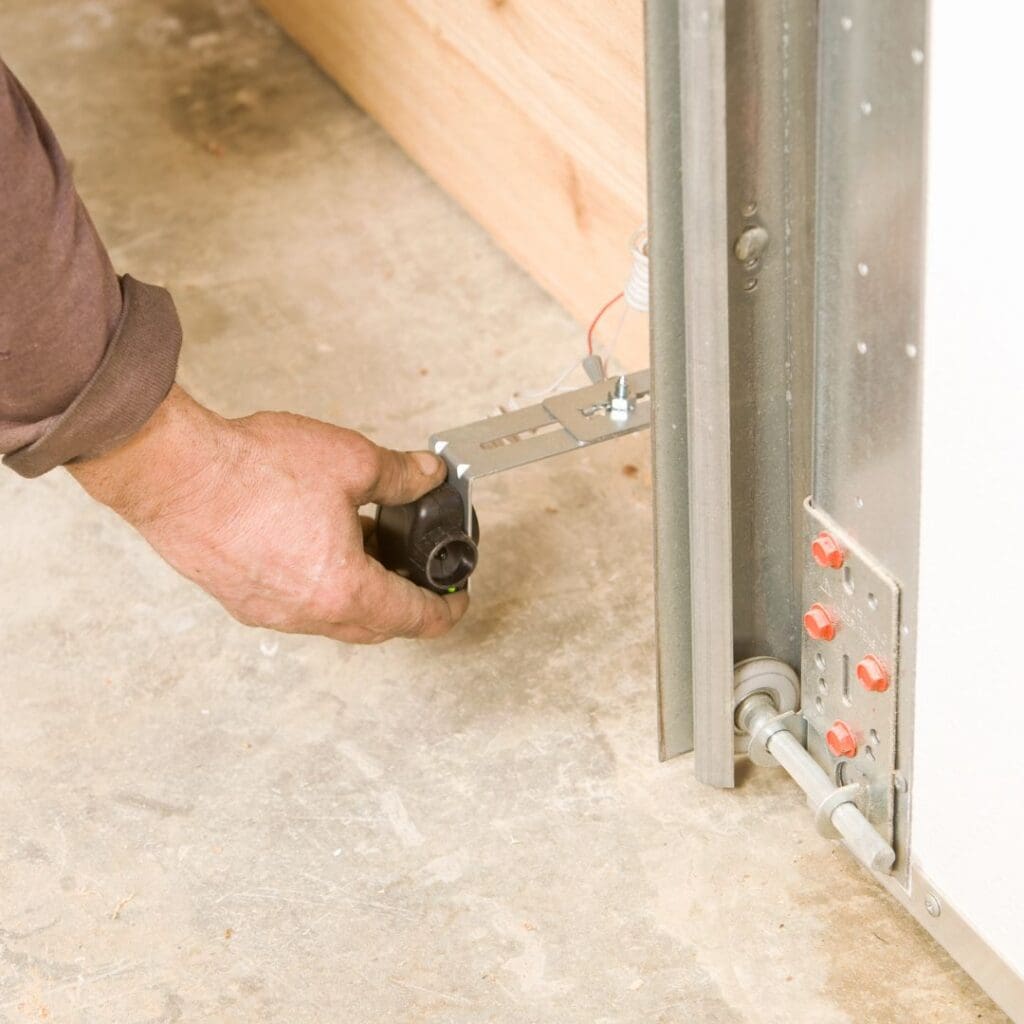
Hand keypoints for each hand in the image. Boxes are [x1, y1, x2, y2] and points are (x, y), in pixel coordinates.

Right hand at [68, 385, 468, 642]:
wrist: (173, 472)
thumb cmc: (251, 471)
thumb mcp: (350, 460)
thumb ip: (401, 475)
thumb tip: (426, 476)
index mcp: (343, 589)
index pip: (414, 618)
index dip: (446, 610)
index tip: (457, 601)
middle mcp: (306, 613)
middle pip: (375, 627)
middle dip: (405, 605)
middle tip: (419, 577)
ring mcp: (270, 612)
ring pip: (333, 618)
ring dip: (360, 593)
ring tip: (369, 548)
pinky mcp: (239, 600)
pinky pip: (297, 606)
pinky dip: (321, 586)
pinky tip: (319, 547)